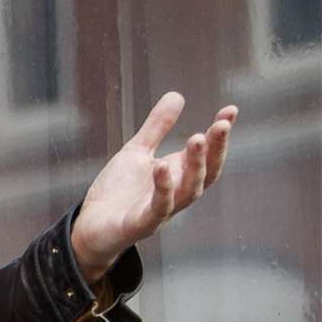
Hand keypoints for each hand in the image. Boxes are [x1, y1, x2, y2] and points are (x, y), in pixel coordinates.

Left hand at [71, 93, 235, 285]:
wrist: (90, 227)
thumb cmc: (118, 192)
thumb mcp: (137, 152)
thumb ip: (157, 127)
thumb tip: (177, 95)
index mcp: (178, 176)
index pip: (208, 156)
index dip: (220, 136)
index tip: (231, 111)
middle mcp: (176, 194)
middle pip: (205, 173)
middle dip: (216, 150)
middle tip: (222, 125)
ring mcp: (161, 211)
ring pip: (188, 191)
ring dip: (195, 166)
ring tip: (197, 138)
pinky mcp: (141, 225)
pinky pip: (159, 209)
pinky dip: (164, 188)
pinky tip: (163, 166)